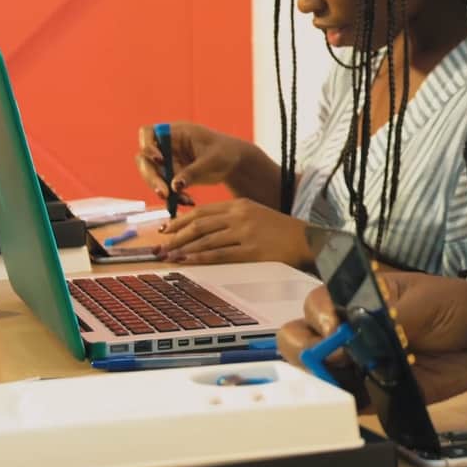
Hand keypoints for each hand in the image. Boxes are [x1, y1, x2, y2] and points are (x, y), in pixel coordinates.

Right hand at [134, 122, 248, 203]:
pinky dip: (173, 196)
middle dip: (152, 177)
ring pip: (152, 175)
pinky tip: (188, 201)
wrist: (235, 163)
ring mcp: (168, 161)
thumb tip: (174, 185)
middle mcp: (167, 146)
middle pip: (145, 159)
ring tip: (182, 200)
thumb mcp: (212, 160)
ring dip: (162, 189)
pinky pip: (164, 187)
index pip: (148, 133)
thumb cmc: (226, 152)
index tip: (160, 160)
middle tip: (165, 193)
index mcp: (176, 132)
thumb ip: (193, 172)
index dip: (147, 146)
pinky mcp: (172, 175)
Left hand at [158, 198, 312, 267]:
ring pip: (206, 240)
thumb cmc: (279, 229)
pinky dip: (201, 258)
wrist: (305, 239)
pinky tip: (189, 261)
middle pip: (199, 225)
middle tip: (161, 246)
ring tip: (169, 256)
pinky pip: (220, 254)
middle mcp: (240, 216)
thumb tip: (202, 227)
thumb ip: (231, 217)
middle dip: (176, 236)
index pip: (202, 211)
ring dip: (184, 249)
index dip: (180, 220)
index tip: (165, 229)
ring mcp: (245, 233)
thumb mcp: (254, 214)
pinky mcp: (251, 251)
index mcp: (239, 205)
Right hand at [278, 274, 466, 404]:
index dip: (317, 313)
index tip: (333, 325)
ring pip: (315, 371)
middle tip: (334, 354)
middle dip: (305, 346)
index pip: (317, 302)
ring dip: (320, 374)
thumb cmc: (454, 307)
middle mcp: (348, 328)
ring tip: (348, 372)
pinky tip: (358, 392)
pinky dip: (343, 399)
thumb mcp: (422, 300)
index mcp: (357, 296)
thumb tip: (350, 337)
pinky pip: (345, 398)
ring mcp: (357, 361)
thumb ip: (387, 317)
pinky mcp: (372, 391)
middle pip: (301, 337)